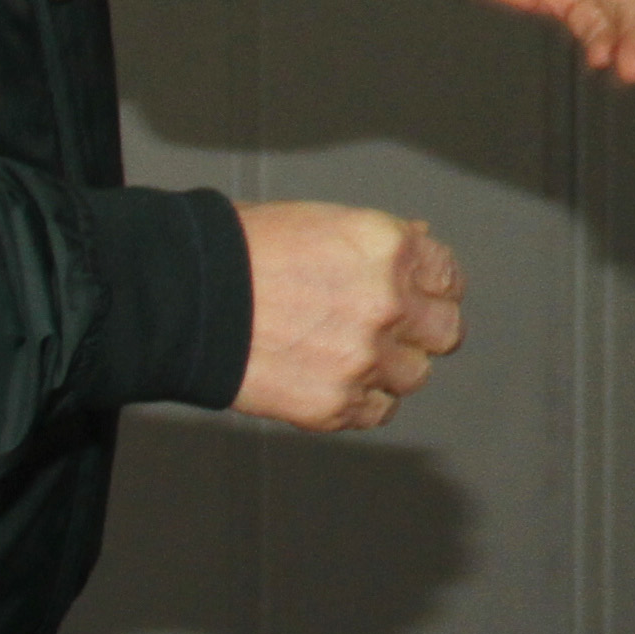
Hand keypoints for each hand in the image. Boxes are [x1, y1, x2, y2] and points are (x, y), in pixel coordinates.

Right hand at [234, 200, 463, 431]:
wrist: (185, 299)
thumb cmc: (242, 252)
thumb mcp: (322, 221)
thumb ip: (380, 240)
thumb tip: (420, 244)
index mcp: (389, 249)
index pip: (449, 277)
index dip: (434, 287)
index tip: (422, 295)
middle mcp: (389, 304)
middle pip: (445, 332)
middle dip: (423, 330)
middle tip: (394, 330)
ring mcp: (365, 359)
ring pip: (414, 376)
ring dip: (390, 368)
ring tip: (349, 354)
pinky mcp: (336, 404)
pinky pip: (378, 412)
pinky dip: (364, 401)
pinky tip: (336, 380)